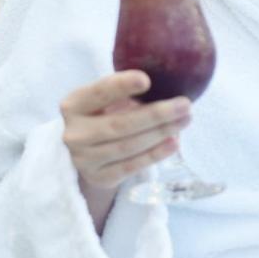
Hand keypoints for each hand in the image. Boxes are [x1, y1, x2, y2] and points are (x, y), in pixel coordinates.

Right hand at [60, 70, 191, 191]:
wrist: (89, 151)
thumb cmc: (105, 114)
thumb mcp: (106, 99)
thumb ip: (126, 92)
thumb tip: (166, 86)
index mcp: (73, 104)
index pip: (98, 93)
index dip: (121, 86)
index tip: (147, 80)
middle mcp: (74, 133)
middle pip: (119, 124)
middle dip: (156, 114)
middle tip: (185, 105)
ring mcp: (84, 159)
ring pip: (128, 147)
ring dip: (161, 133)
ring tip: (185, 121)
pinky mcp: (99, 177)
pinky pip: (131, 166)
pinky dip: (155, 154)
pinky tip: (174, 143)